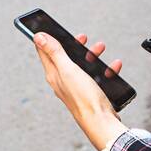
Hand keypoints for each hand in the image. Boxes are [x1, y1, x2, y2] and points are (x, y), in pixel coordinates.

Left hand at [32, 32, 126, 150]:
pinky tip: (113, 67)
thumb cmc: (83, 98)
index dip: (48, 38)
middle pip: (66, 57)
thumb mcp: (68, 70)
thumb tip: (37, 36)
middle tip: (82, 37)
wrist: (101, 122)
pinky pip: (97, 76)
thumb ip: (54, 52)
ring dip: (93, 55)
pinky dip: (105, 69)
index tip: (51, 27)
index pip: (44, 52)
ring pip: (83, 65)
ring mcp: (77, 87)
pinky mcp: (90, 93)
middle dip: (75, 45)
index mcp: (54, 74)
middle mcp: (63, 81)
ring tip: (101, 48)